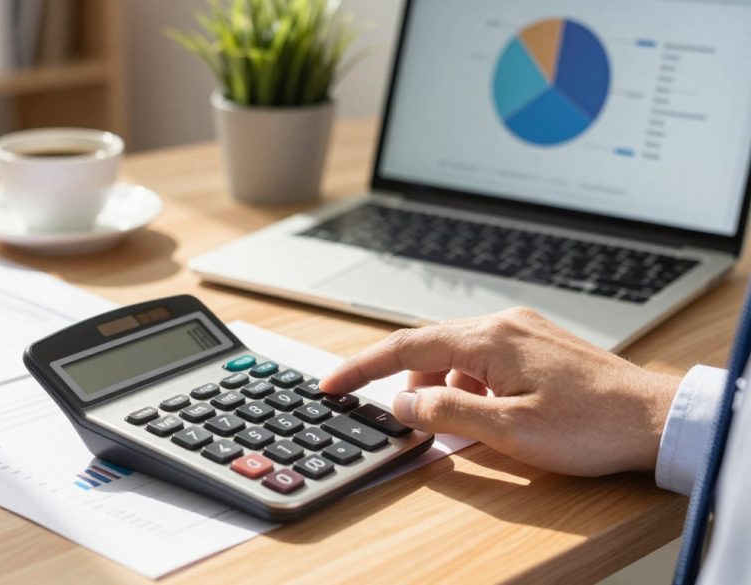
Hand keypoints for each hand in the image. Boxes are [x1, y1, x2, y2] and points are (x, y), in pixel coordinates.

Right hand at [320, 308, 680, 475]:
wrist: (655, 418)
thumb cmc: (590, 425)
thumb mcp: (509, 430)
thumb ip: (447, 412)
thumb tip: (403, 401)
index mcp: (490, 339)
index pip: (406, 345)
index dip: (362, 367)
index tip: (332, 385)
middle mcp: (503, 323)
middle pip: (429, 345)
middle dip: (402, 378)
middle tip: (387, 411)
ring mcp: (523, 331)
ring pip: (457, 352)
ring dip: (439, 385)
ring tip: (448, 422)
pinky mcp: (537, 344)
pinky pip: (483, 358)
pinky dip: (466, 382)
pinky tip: (482, 411)